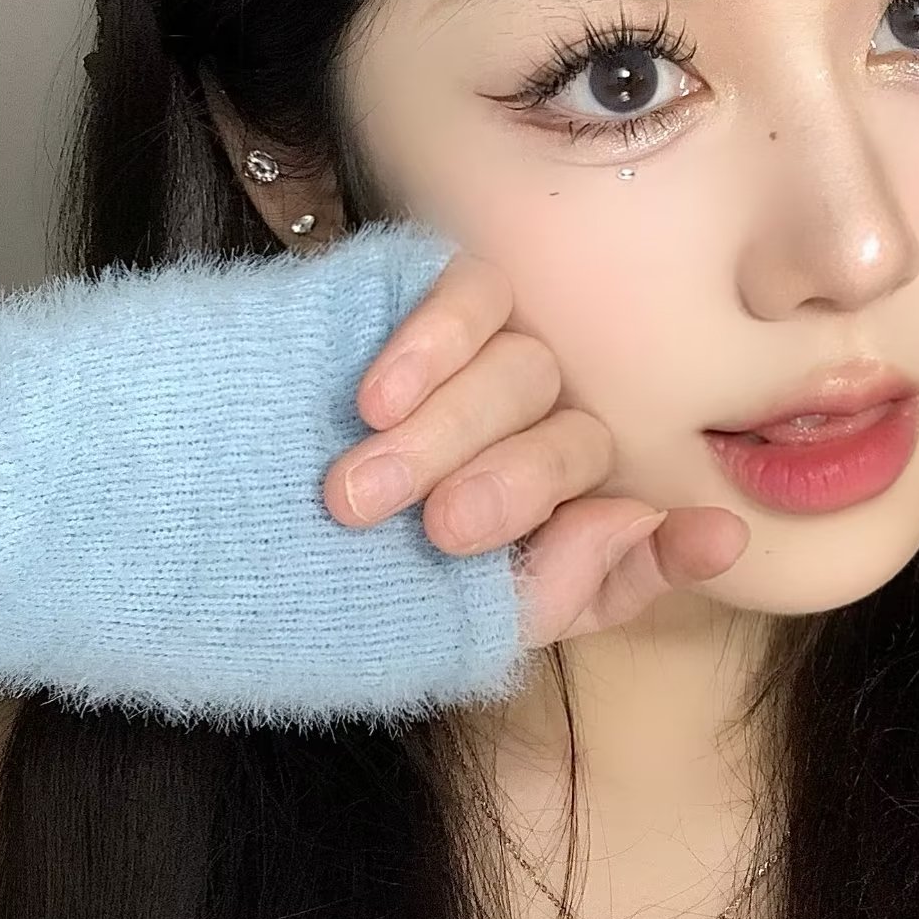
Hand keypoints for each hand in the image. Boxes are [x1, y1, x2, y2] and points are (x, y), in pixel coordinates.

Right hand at [321, 251, 749, 644]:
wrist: (206, 528)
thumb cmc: (327, 584)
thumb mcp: (447, 623)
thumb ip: (562, 590)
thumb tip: (682, 531)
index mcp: (547, 531)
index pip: (635, 530)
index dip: (672, 543)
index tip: (713, 538)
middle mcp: (535, 441)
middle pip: (577, 444)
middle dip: (513, 486)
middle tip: (440, 527)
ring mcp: (490, 370)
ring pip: (527, 371)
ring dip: (451, 431)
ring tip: (358, 489)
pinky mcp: (438, 304)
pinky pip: (475, 295)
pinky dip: (435, 344)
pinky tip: (377, 397)